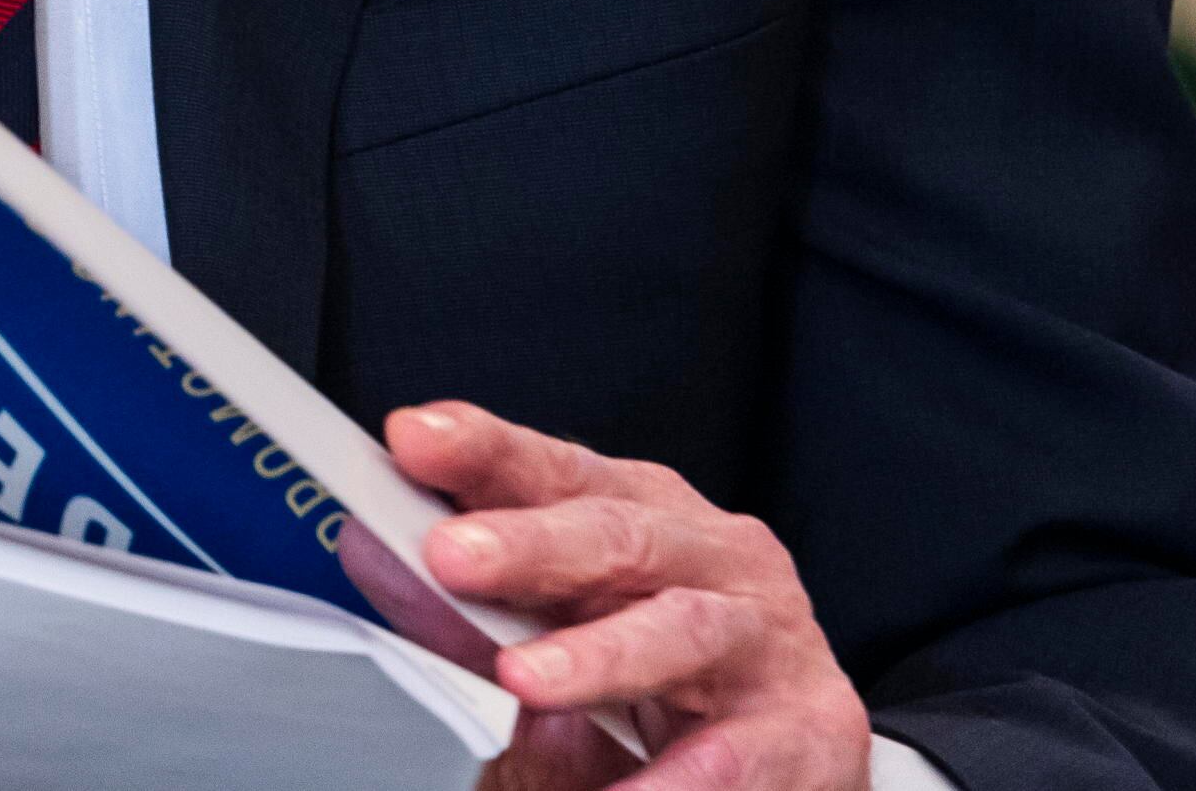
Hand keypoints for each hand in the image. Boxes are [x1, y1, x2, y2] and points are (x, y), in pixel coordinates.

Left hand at [388, 402, 870, 790]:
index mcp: (644, 521)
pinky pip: (736, 752)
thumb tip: (383, 564)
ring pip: (681, 628)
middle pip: (617, 534)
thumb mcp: (557, 654)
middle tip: (450, 556)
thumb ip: (474, 620)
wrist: (788, 772)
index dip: (486, 451)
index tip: (415, 438)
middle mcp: (712, 558)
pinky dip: (676, 777)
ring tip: (526, 681)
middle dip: (528, 542)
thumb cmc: (665, 698)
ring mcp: (768, 637)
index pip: (558, 470)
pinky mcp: (811, 727)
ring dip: (597, 653)